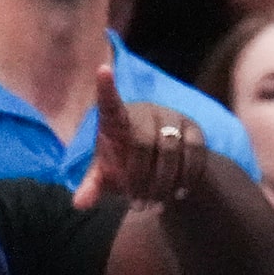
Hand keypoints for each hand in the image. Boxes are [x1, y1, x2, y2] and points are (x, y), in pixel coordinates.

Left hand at [74, 68, 201, 209]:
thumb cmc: (124, 165)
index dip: (106, 87)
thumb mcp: (106, 177)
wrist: (160, 168)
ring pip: (171, 149)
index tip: (102, 70)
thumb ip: (92, 187)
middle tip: (138, 204)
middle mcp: (144, 111)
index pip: (109, 101)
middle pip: (143, 141)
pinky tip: (179, 194)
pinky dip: (187, 176)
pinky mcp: (193, 128)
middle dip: (140, 178)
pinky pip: (194, 152)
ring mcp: (171, 117)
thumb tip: (79, 204)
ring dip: (162, 183)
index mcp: (115, 118)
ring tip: (154, 204)